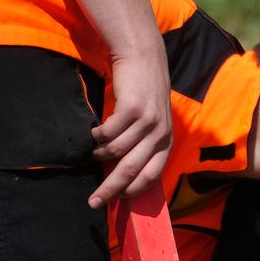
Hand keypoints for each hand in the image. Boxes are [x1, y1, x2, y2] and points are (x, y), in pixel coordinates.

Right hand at [89, 45, 171, 207]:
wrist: (143, 58)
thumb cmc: (145, 93)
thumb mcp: (154, 121)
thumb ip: (145, 144)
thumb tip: (125, 173)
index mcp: (166, 142)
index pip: (151, 176)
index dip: (133, 191)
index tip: (117, 202)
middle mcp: (160, 134)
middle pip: (131, 170)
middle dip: (111, 189)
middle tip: (94, 201)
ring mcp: (147, 121)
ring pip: (116, 151)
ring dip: (100, 155)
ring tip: (93, 152)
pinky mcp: (132, 108)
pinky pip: (108, 132)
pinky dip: (97, 136)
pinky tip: (94, 133)